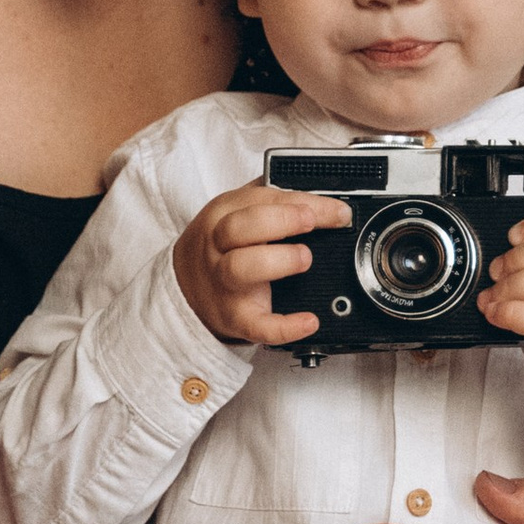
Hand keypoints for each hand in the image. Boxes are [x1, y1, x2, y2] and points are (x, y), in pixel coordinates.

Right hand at [173, 181, 352, 348]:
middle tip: (311, 223)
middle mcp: (219, 247)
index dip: (303, 202)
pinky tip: (309, 321)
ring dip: (278, 261)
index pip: (262, 200)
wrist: (185, 289)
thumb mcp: (235, 212)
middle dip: (281, 221)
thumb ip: (270, 199)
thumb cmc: (221, 246)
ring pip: (241, 269)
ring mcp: (224, 284)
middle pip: (239, 229)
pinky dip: (285, 326)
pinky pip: (257, 325)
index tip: (338, 211)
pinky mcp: (235, 317)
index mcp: (223, 214)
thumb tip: (324, 196)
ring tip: (304, 259)